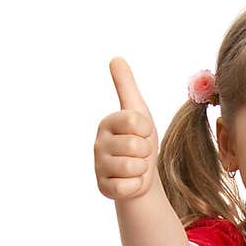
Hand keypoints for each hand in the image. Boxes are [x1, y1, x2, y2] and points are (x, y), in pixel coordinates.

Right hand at [94, 57, 159, 200]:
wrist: (140, 175)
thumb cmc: (139, 141)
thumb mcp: (137, 111)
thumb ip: (126, 86)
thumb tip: (116, 57)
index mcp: (107, 123)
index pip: (136, 121)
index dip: (146, 130)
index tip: (141, 134)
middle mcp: (98, 144)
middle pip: (136, 146)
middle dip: (145, 153)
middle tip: (139, 154)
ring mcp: (99, 167)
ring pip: (134, 168)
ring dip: (142, 170)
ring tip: (135, 168)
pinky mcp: (104, 188)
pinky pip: (128, 187)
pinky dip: (136, 186)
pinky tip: (130, 182)